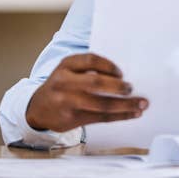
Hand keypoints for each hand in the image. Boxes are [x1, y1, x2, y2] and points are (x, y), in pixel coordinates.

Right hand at [25, 53, 148, 131]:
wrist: (37, 109)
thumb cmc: (61, 86)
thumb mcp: (67, 71)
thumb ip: (87, 69)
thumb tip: (122, 75)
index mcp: (66, 65)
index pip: (90, 60)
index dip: (108, 65)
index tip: (121, 72)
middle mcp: (64, 82)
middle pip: (95, 83)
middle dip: (117, 86)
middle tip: (131, 88)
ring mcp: (67, 102)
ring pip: (101, 104)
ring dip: (125, 105)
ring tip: (140, 104)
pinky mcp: (72, 119)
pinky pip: (101, 118)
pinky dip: (120, 116)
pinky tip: (132, 114)